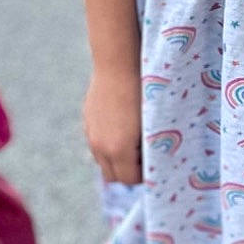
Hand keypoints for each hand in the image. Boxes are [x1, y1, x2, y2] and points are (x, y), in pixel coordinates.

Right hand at [84, 67, 144, 183]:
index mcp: (119, 149)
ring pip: (103, 162)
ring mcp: (91, 134)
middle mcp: (101, 146)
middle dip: (130, 172)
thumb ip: (149, 149)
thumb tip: (152, 163)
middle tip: (146, 156)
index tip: (155, 163)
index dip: (144, 176)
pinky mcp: (87, 122)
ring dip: (117, 159)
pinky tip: (122, 127)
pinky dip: (108, 145)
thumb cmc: (143, 92)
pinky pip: (97, 145)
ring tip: (134, 141)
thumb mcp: (151, 123)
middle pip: (114, 176)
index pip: (130, 179)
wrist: (117, 64)